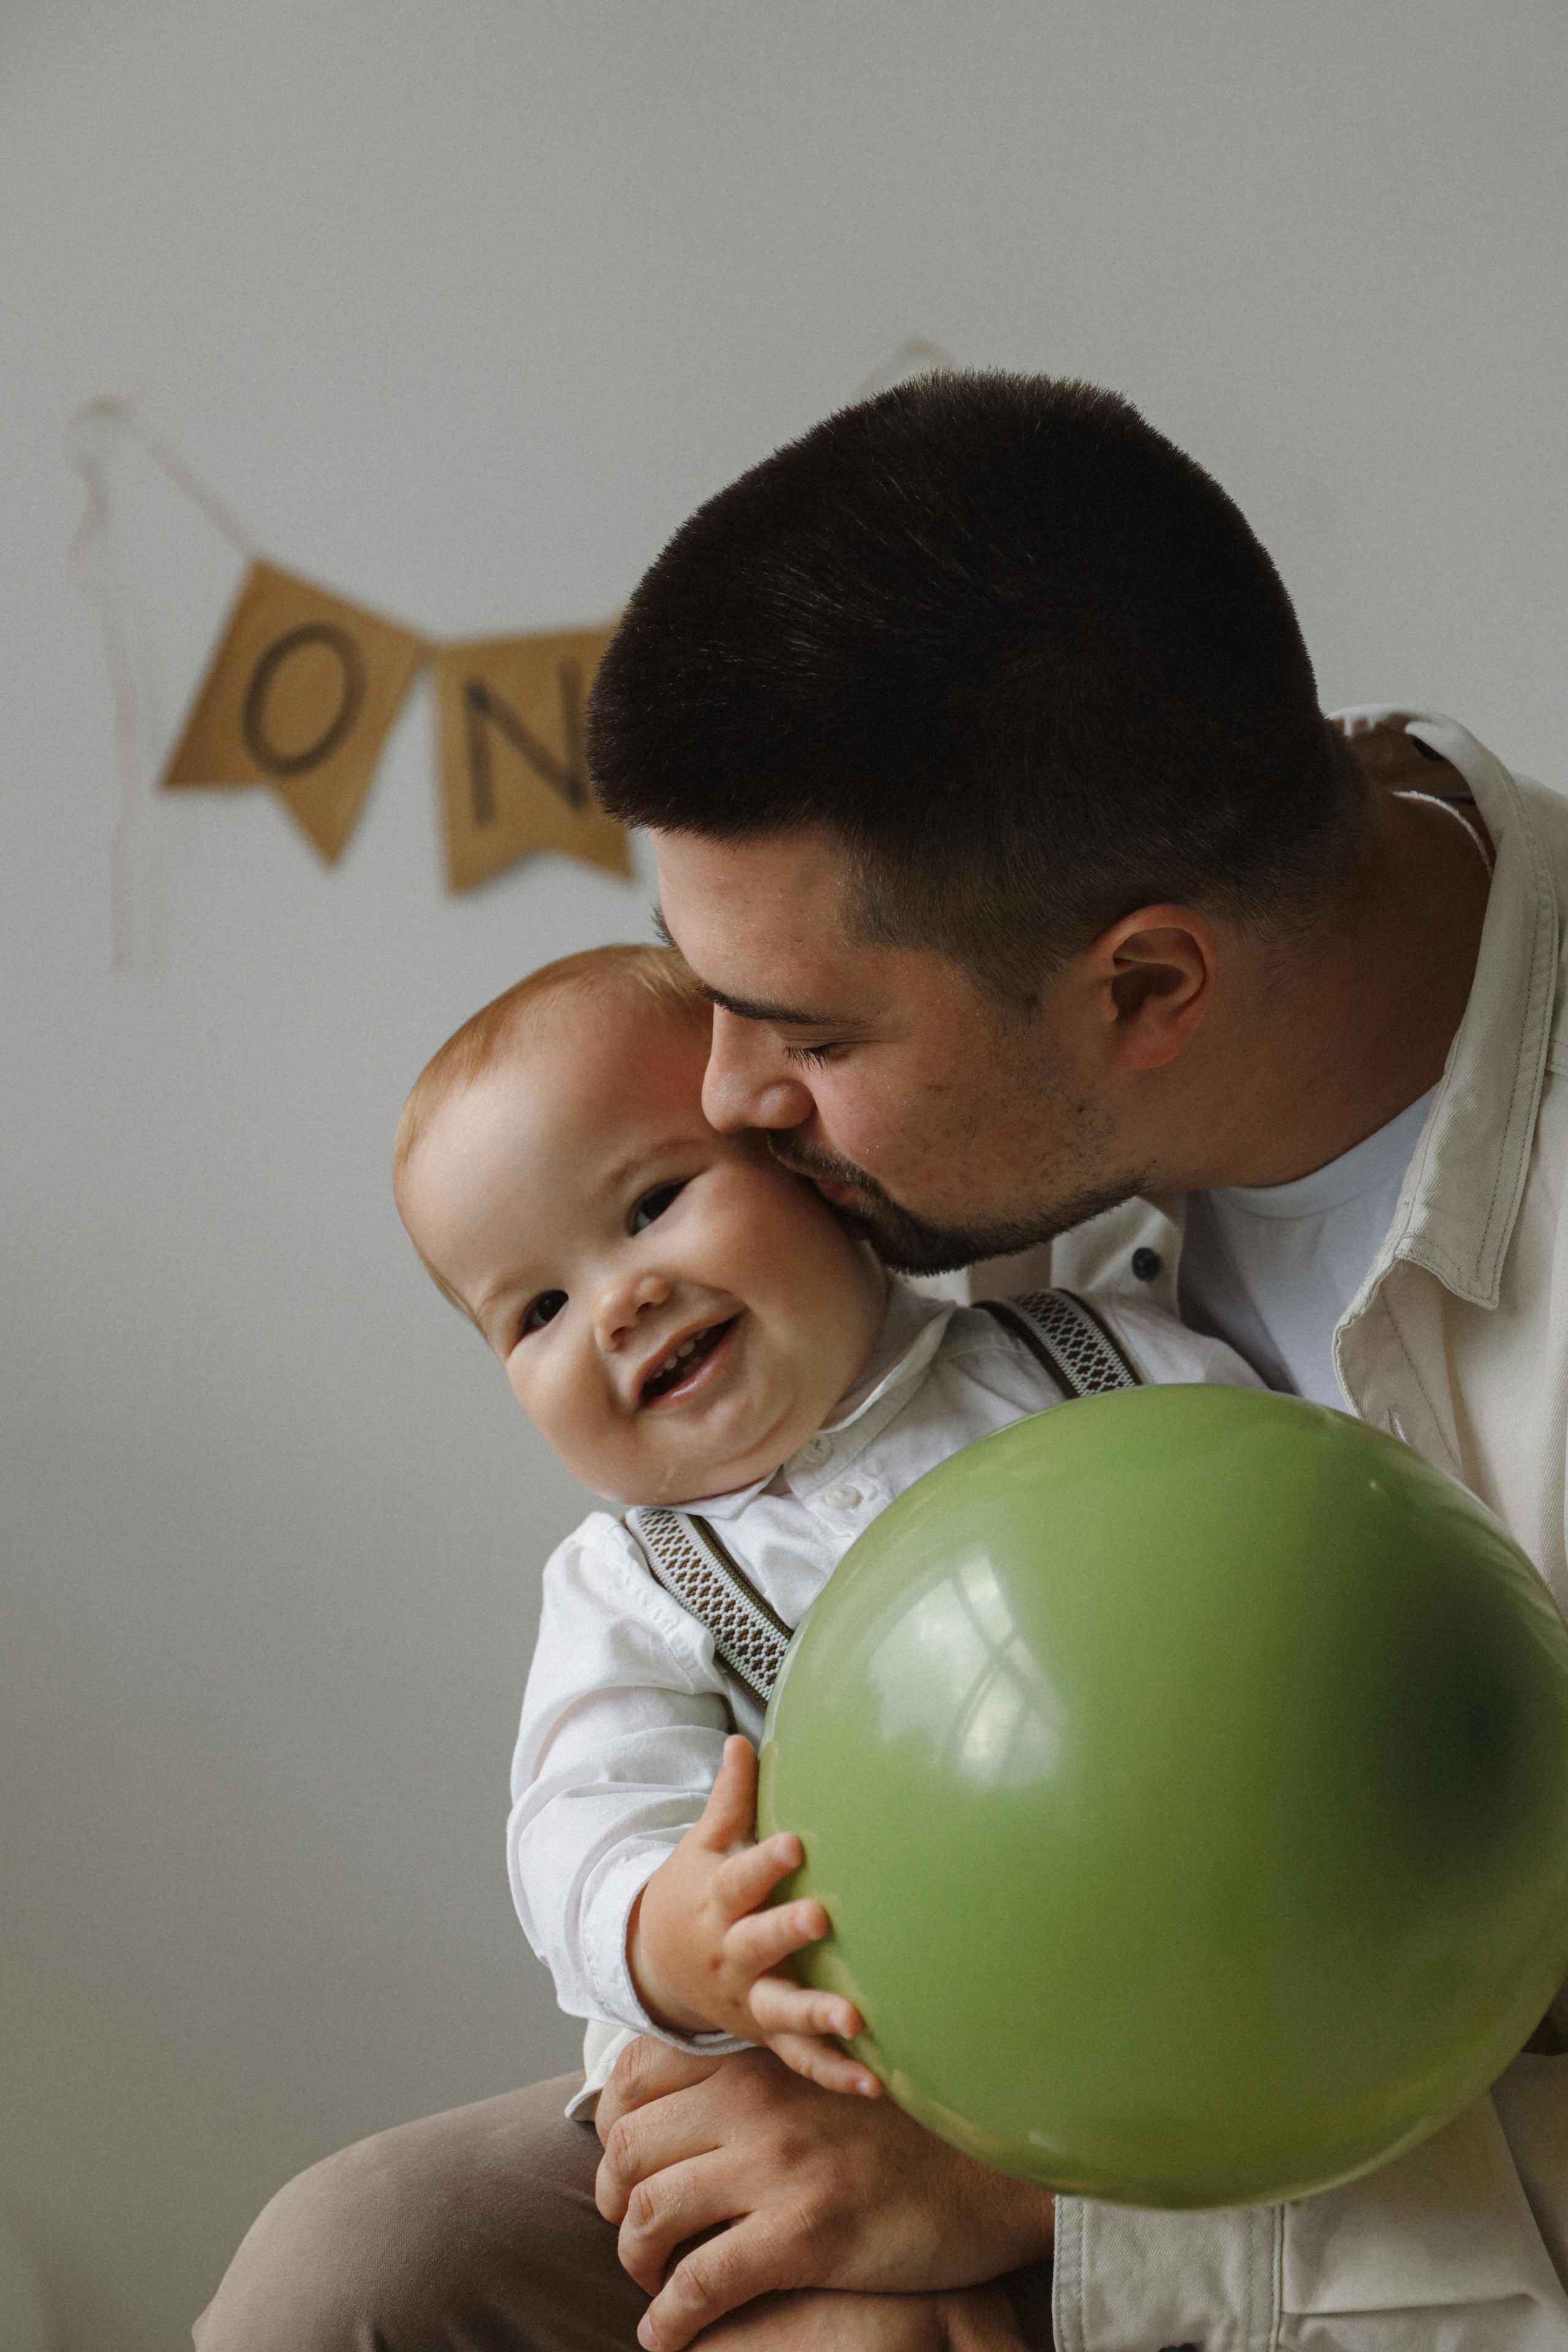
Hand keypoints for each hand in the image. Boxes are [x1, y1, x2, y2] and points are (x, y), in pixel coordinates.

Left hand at [595, 2039, 1054, 2351]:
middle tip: (631, 2235)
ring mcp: (776, 2169)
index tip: (622, 2171)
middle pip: (628, 2152)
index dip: (612, 2132)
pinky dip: (668, 2319)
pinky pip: (700, 2284)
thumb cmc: (902, 2129)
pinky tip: (666, 2337)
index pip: (634, 2080)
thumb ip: (754, 2087)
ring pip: (649, 2216)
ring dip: (635, 2262)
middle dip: (612, 2201)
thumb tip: (682, 2122)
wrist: (987, 2168)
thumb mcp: (818, 2081)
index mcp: (754, 2063)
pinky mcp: (802, 2234)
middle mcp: (752, 2106)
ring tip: (652, 2285)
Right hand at [630, 1736, 877, 2096]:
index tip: (795, 1842)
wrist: (657, 1967)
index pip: (741, 1878)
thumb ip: (730, 1799)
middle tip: (821, 1918)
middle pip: (758, 1942)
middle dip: (786, 1932)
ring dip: (817, 2016)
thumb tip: (743, 1739)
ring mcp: (749, 1998)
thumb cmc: (692, 1895)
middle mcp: (731, 1953)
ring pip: (782, 2009)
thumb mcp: (702, 1846)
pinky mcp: (766, 2033)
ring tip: (855, 2019)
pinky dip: (835, 2073)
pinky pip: (801, 2060)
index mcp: (716, 1901)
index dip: (766, 1862)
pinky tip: (874, 2081)